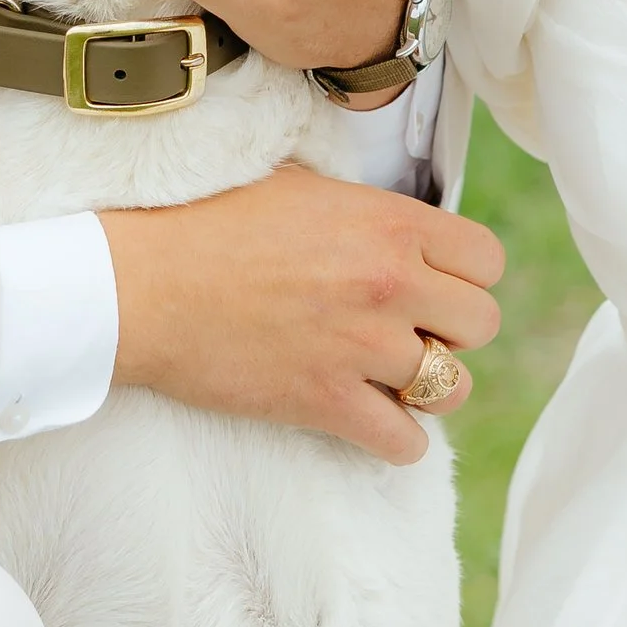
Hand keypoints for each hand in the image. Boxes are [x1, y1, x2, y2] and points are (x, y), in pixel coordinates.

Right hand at [102, 168, 501, 461]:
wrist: (139, 283)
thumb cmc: (208, 222)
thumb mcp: (300, 184)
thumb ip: (364, 208)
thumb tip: (400, 225)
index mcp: (389, 224)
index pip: (487, 260)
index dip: (464, 276)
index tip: (432, 285)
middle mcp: (389, 284)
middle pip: (482, 326)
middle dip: (450, 332)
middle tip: (407, 332)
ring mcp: (361, 346)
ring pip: (453, 388)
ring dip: (426, 388)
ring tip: (388, 377)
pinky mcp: (326, 402)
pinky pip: (405, 442)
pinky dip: (394, 439)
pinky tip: (368, 419)